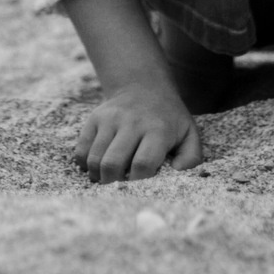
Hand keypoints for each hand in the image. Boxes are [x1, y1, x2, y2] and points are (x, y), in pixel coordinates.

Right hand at [75, 81, 202, 183]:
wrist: (144, 86)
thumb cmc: (169, 118)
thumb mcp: (189, 133)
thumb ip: (191, 157)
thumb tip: (178, 173)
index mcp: (157, 130)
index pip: (142, 164)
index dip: (139, 182)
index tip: (142, 187)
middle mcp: (131, 123)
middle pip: (112, 164)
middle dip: (114, 184)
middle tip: (120, 187)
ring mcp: (109, 120)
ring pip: (95, 159)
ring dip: (99, 177)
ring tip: (109, 178)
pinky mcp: (94, 119)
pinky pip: (81, 150)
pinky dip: (86, 165)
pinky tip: (98, 166)